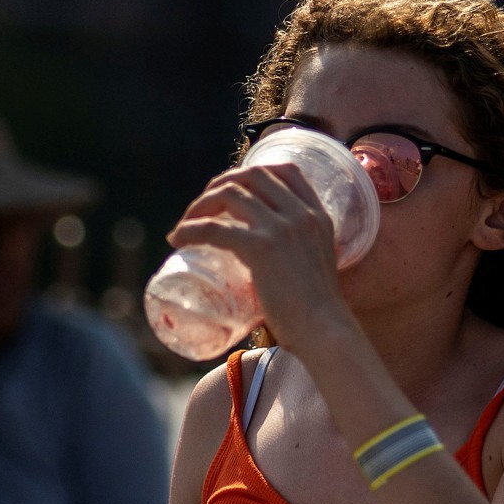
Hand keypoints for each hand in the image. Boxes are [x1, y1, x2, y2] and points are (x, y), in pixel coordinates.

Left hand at [166, 163, 355, 351]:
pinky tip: (178, 239)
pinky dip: (190, 229)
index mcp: (318, 216)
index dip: (253, 173)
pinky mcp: (261, 247)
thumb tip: (275, 273)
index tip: (233, 190)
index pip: (286, 170)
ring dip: (200, 205)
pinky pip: (214, 227)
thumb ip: (300, 259)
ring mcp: (281, 228)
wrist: (325, 333)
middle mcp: (301, 214)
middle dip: (220, 184)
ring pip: (229, 194)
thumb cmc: (320, 316)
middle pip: (251, 175)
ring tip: (185, 226)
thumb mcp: (318, 271)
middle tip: (202, 209)